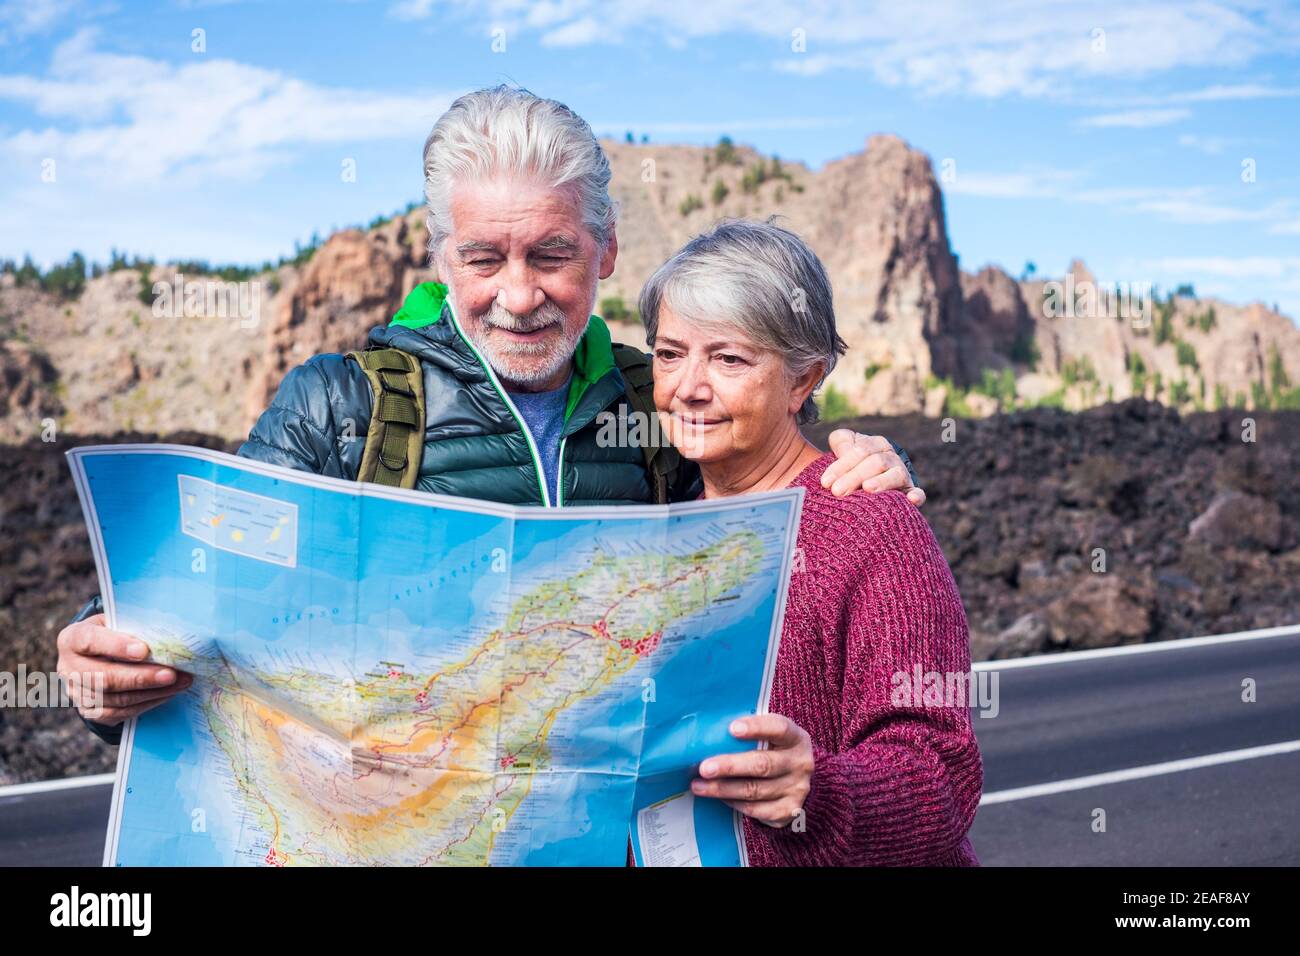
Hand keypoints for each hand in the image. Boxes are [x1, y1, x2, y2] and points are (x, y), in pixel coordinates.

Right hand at [55, 613, 192, 725]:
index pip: (90, 641)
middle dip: (142, 677)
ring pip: (115, 699)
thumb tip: (165, 638)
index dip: (116, 646)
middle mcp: (68, 668)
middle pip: (104, 677)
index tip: (144, 650)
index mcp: (72, 639)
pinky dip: (146, 704)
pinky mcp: (89, 711)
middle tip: (172, 674)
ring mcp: (76, 693)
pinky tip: (166, 694)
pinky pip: (119, 713)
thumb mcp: (117, 622)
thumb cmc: (113, 633)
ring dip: (151, 693)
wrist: (97, 655)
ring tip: (180, 683)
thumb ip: (133, 627)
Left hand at [691, 715, 813, 827]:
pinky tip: (719, 797)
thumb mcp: (771, 736)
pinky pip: (756, 809)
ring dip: (723, 789)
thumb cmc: (774, 751)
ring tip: (699, 785)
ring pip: (754, 790)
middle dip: (730, 766)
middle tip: (704, 768)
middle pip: (763, 765)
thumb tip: (709, 733)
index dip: (756, 728)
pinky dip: (734, 803)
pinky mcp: (789, 811)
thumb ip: (749, 733)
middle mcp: (800, 763)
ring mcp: (797, 789)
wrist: (798, 781)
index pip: (779, 728)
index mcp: (796, 738)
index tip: (732, 728)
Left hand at [823, 430, 924, 505]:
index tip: (825, 482)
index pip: (860, 451)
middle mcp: (891, 457)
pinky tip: (912, 500)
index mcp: (876, 444)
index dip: (842, 465)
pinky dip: (916, 495)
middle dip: (854, 476)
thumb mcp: (844, 445)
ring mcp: (902, 474)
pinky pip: (917, 492)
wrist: (869, 474)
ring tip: (867, 488)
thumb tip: (845, 452)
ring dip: (882, 482)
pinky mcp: (910, 491)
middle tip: (837, 491)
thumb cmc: (852, 461)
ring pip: (896, 475)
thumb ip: (841, 442)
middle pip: (876, 463)